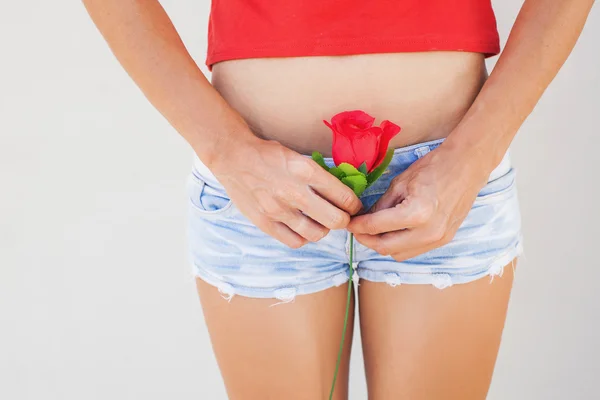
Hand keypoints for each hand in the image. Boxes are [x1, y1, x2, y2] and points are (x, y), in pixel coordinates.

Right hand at [212, 138, 362, 247]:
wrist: (233, 157)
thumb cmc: (269, 154)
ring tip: (320, 222)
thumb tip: (342, 194)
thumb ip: (318, 176)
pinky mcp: (265, 222)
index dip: (355, 205)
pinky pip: (295, 241)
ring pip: (317, 234)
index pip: (344, 197)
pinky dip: (303, 237)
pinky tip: (302, 228)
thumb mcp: (298, 157)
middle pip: (336, 220)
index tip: (353, 206)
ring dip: (323, 229)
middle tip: (341, 216)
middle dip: (344, 220)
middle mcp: (294, 192)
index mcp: (306, 171)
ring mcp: (278, 210)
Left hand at [347, 144, 489, 260]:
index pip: (376, 227)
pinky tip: (393, 232)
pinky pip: (414, 250)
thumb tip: (364, 220)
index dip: (357, 226)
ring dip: (383, 245)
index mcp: (416, 214)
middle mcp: (429, 232)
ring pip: (399, 254)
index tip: (348, 223)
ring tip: (374, 231)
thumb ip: (381, 205)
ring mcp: (439, 239)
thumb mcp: (400, 183)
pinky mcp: (444, 240)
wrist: (467, 165)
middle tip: (357, 229)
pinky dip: (399, 245)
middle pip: (385, 248)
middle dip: (366, 239)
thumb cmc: (434, 167)